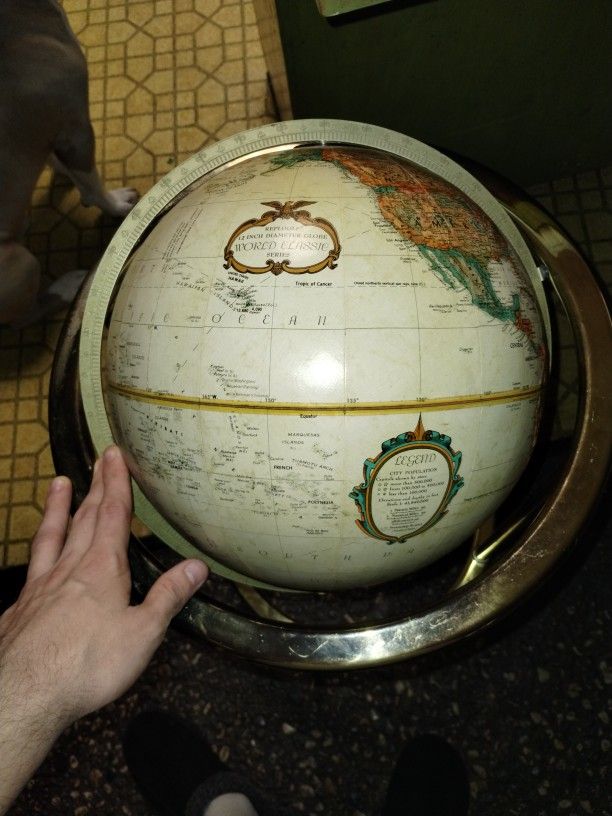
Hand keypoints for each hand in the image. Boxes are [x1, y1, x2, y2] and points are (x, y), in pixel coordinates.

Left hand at [0, 445, 208, 812]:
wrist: (25, 693)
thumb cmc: (90, 663)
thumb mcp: (143, 633)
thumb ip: (168, 596)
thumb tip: (198, 566)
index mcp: (102, 569)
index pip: (112, 515)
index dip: (115, 483)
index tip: (115, 455)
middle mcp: (69, 569)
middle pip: (84, 518)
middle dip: (95, 486)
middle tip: (99, 459)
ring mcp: (40, 587)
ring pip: (51, 536)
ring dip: (58, 507)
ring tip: (58, 483)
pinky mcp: (20, 609)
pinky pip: (32, 569)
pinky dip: (38, 552)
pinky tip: (35, 560)